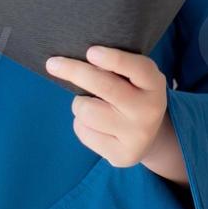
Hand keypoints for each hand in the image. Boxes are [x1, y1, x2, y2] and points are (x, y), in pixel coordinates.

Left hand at [46, 46, 178, 175]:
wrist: (147, 136)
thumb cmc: (132, 94)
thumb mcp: (133, 77)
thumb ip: (115, 68)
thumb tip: (77, 63)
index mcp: (155, 85)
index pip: (138, 69)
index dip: (114, 59)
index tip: (91, 52)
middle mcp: (149, 111)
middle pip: (105, 87)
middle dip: (75, 72)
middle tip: (52, 63)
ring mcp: (136, 136)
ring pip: (87, 110)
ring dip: (79, 103)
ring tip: (91, 104)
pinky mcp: (121, 155)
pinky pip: (83, 130)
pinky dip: (81, 123)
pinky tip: (95, 124)